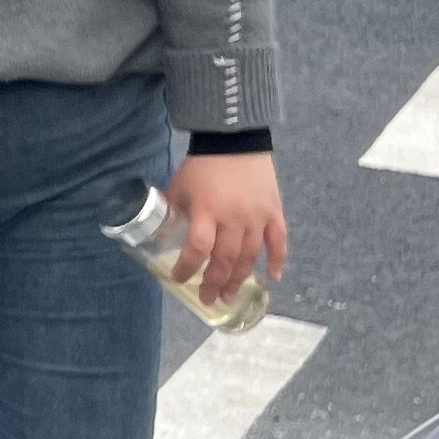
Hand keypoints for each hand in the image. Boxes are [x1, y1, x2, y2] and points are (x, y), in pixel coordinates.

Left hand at [163, 151, 288, 304]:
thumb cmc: (202, 166)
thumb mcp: (179, 188)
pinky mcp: (274, 211)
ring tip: (229, 295)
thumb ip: (170, 213)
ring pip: (250, 256)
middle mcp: (234, 217)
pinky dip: (278, 260)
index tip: (179, 278)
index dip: (188, 268)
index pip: (198, 248)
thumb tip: (158, 237)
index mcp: (207, 211)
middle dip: (214, 282)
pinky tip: (273, 278)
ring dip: (239, 279)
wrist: (234, 140)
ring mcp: (257, 216)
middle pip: (225, 259)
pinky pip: (279, 240)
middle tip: (208, 298)